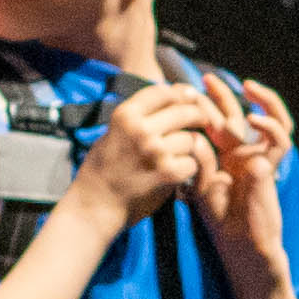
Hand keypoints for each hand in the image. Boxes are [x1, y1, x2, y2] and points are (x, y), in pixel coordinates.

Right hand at [82, 78, 223, 221]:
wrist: (95, 206)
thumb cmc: (102, 170)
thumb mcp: (113, 133)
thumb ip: (138, 117)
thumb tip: (169, 94)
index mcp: (125, 115)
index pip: (163, 91)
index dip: (180, 95)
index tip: (188, 100)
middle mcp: (141, 129)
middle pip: (185, 111)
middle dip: (198, 116)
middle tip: (202, 122)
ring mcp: (156, 151)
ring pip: (192, 139)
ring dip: (191, 148)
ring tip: (183, 156)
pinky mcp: (168, 173)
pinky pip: (193, 163)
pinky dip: (190, 171)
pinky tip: (180, 175)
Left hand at [189, 71, 298, 267]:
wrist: (242, 245)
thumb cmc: (220, 221)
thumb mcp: (202, 187)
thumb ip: (200, 160)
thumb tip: (195, 135)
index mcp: (226, 157)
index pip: (215, 122)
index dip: (202, 105)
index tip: (184, 91)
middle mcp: (245, 153)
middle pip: (240, 114)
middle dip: (224, 94)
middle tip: (208, 77)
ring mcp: (262, 158)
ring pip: (273, 119)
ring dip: (263, 100)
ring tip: (247, 86)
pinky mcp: (274, 167)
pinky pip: (279, 140)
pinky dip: (269, 125)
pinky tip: (254, 118)